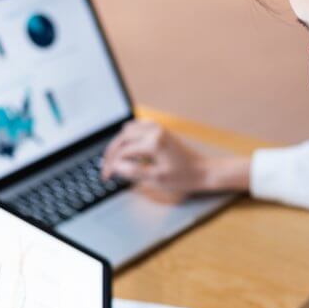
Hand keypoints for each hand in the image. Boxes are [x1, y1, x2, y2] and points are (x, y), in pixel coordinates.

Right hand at [101, 119, 250, 193]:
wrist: (203, 170)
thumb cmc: (184, 176)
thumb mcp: (157, 179)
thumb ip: (134, 172)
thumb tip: (116, 167)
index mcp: (153, 143)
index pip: (123, 152)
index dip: (111, 166)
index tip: (107, 177)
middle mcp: (154, 131)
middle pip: (122, 139)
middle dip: (111, 154)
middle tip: (105, 169)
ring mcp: (157, 128)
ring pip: (128, 131)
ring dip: (118, 144)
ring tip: (113, 159)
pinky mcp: (160, 129)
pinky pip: (137, 127)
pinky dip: (128, 137)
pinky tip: (126, 148)